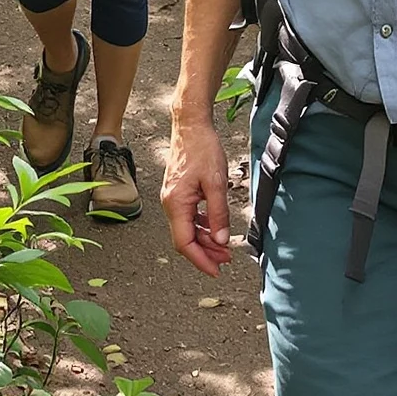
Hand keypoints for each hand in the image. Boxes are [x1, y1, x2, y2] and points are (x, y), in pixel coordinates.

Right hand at [161, 115, 236, 277]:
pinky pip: (188, 217)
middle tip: (227, 259)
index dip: (200, 260)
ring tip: (224, 245)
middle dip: (206, 252)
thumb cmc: (202, 148)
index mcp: (176, 203)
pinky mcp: (177, 192)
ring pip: (187, 228)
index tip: (216, 270)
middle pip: (185, 239)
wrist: (190, 125)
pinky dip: (201, 225)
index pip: (184, 243)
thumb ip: (218, 214)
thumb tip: (221, 241)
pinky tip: (214, 226)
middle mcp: (169, 203)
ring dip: (205, 239)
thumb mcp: (216, 183)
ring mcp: (172, 198)